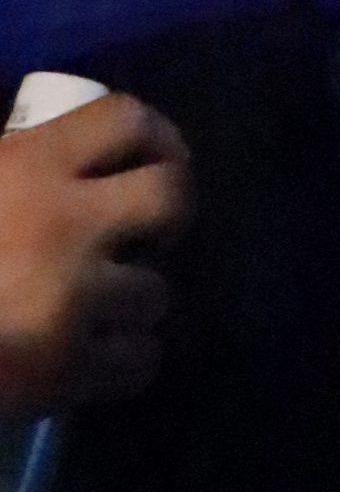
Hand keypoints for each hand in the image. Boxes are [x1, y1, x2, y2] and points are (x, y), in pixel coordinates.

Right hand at [0, 94, 192, 411]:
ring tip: (101, 308)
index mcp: (29, 166)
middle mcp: (69, 224)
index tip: (154, 157)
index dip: (155, 135)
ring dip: (134, 302)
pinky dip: (125, 361)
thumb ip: (11, 166)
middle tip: (146, 235)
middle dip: (168, 217)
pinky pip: (139, 361)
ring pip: (156, 293)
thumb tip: (55, 158)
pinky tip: (96, 359)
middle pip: (171, 198)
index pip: (126, 119)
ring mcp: (76, 301)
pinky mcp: (70, 373)